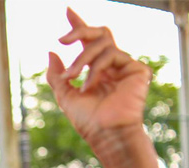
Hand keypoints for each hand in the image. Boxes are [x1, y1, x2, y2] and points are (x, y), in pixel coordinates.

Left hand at [46, 8, 150, 146]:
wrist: (106, 135)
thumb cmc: (88, 121)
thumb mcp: (65, 95)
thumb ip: (57, 75)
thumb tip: (51, 51)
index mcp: (97, 70)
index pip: (89, 42)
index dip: (79, 26)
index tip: (67, 11)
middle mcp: (113, 65)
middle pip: (99, 33)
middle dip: (80, 30)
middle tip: (62, 38)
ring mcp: (126, 66)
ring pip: (101, 44)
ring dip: (81, 60)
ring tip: (72, 78)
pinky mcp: (137, 69)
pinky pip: (112, 55)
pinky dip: (96, 69)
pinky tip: (91, 85)